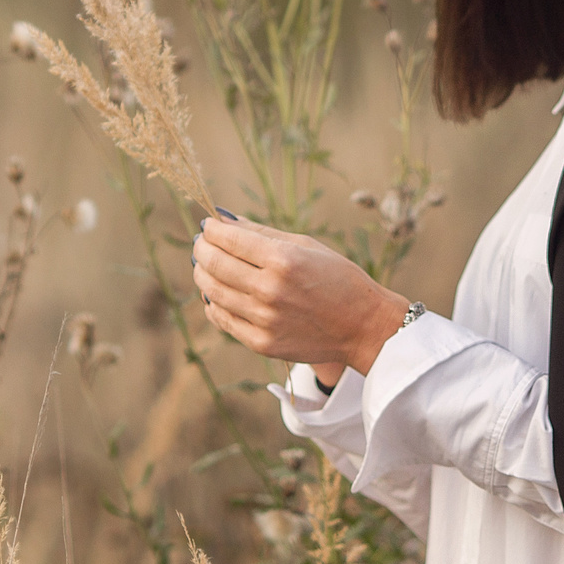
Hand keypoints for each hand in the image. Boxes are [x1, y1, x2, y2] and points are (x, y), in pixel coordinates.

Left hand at [191, 217, 408, 382]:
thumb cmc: (338, 278)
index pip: (228, 239)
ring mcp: (263, 319)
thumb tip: (225, 220)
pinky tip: (217, 293)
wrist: (362, 325)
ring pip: (212, 292)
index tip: (208, 226)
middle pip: (213, 265)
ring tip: (205, 265)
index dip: (211, 229)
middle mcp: (269, 290)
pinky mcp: (261, 342)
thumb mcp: (305, 245)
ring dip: (202, 274)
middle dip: (201, 249)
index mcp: (283, 260)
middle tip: (201, 244)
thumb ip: (262, 233)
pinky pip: (222, 319)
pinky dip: (213, 303)